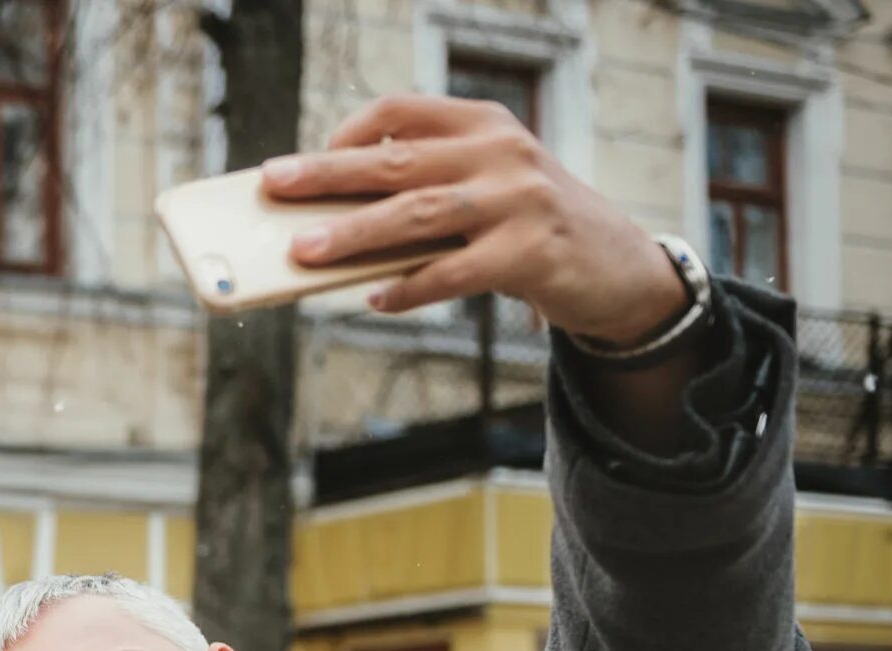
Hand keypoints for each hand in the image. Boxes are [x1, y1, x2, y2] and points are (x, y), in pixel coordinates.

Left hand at [261, 95, 687, 341]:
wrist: (616, 265)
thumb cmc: (526, 226)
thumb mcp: (484, 187)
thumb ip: (424, 192)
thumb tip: (329, 225)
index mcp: (484, 124)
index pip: (402, 110)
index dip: (348, 132)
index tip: (306, 160)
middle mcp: (501, 152)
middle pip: (395, 160)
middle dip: (328, 174)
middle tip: (274, 185)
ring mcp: (519, 200)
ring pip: (417, 214)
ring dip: (355, 234)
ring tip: (305, 251)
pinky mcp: (531, 253)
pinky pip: (453, 272)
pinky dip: (409, 288)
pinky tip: (376, 299)